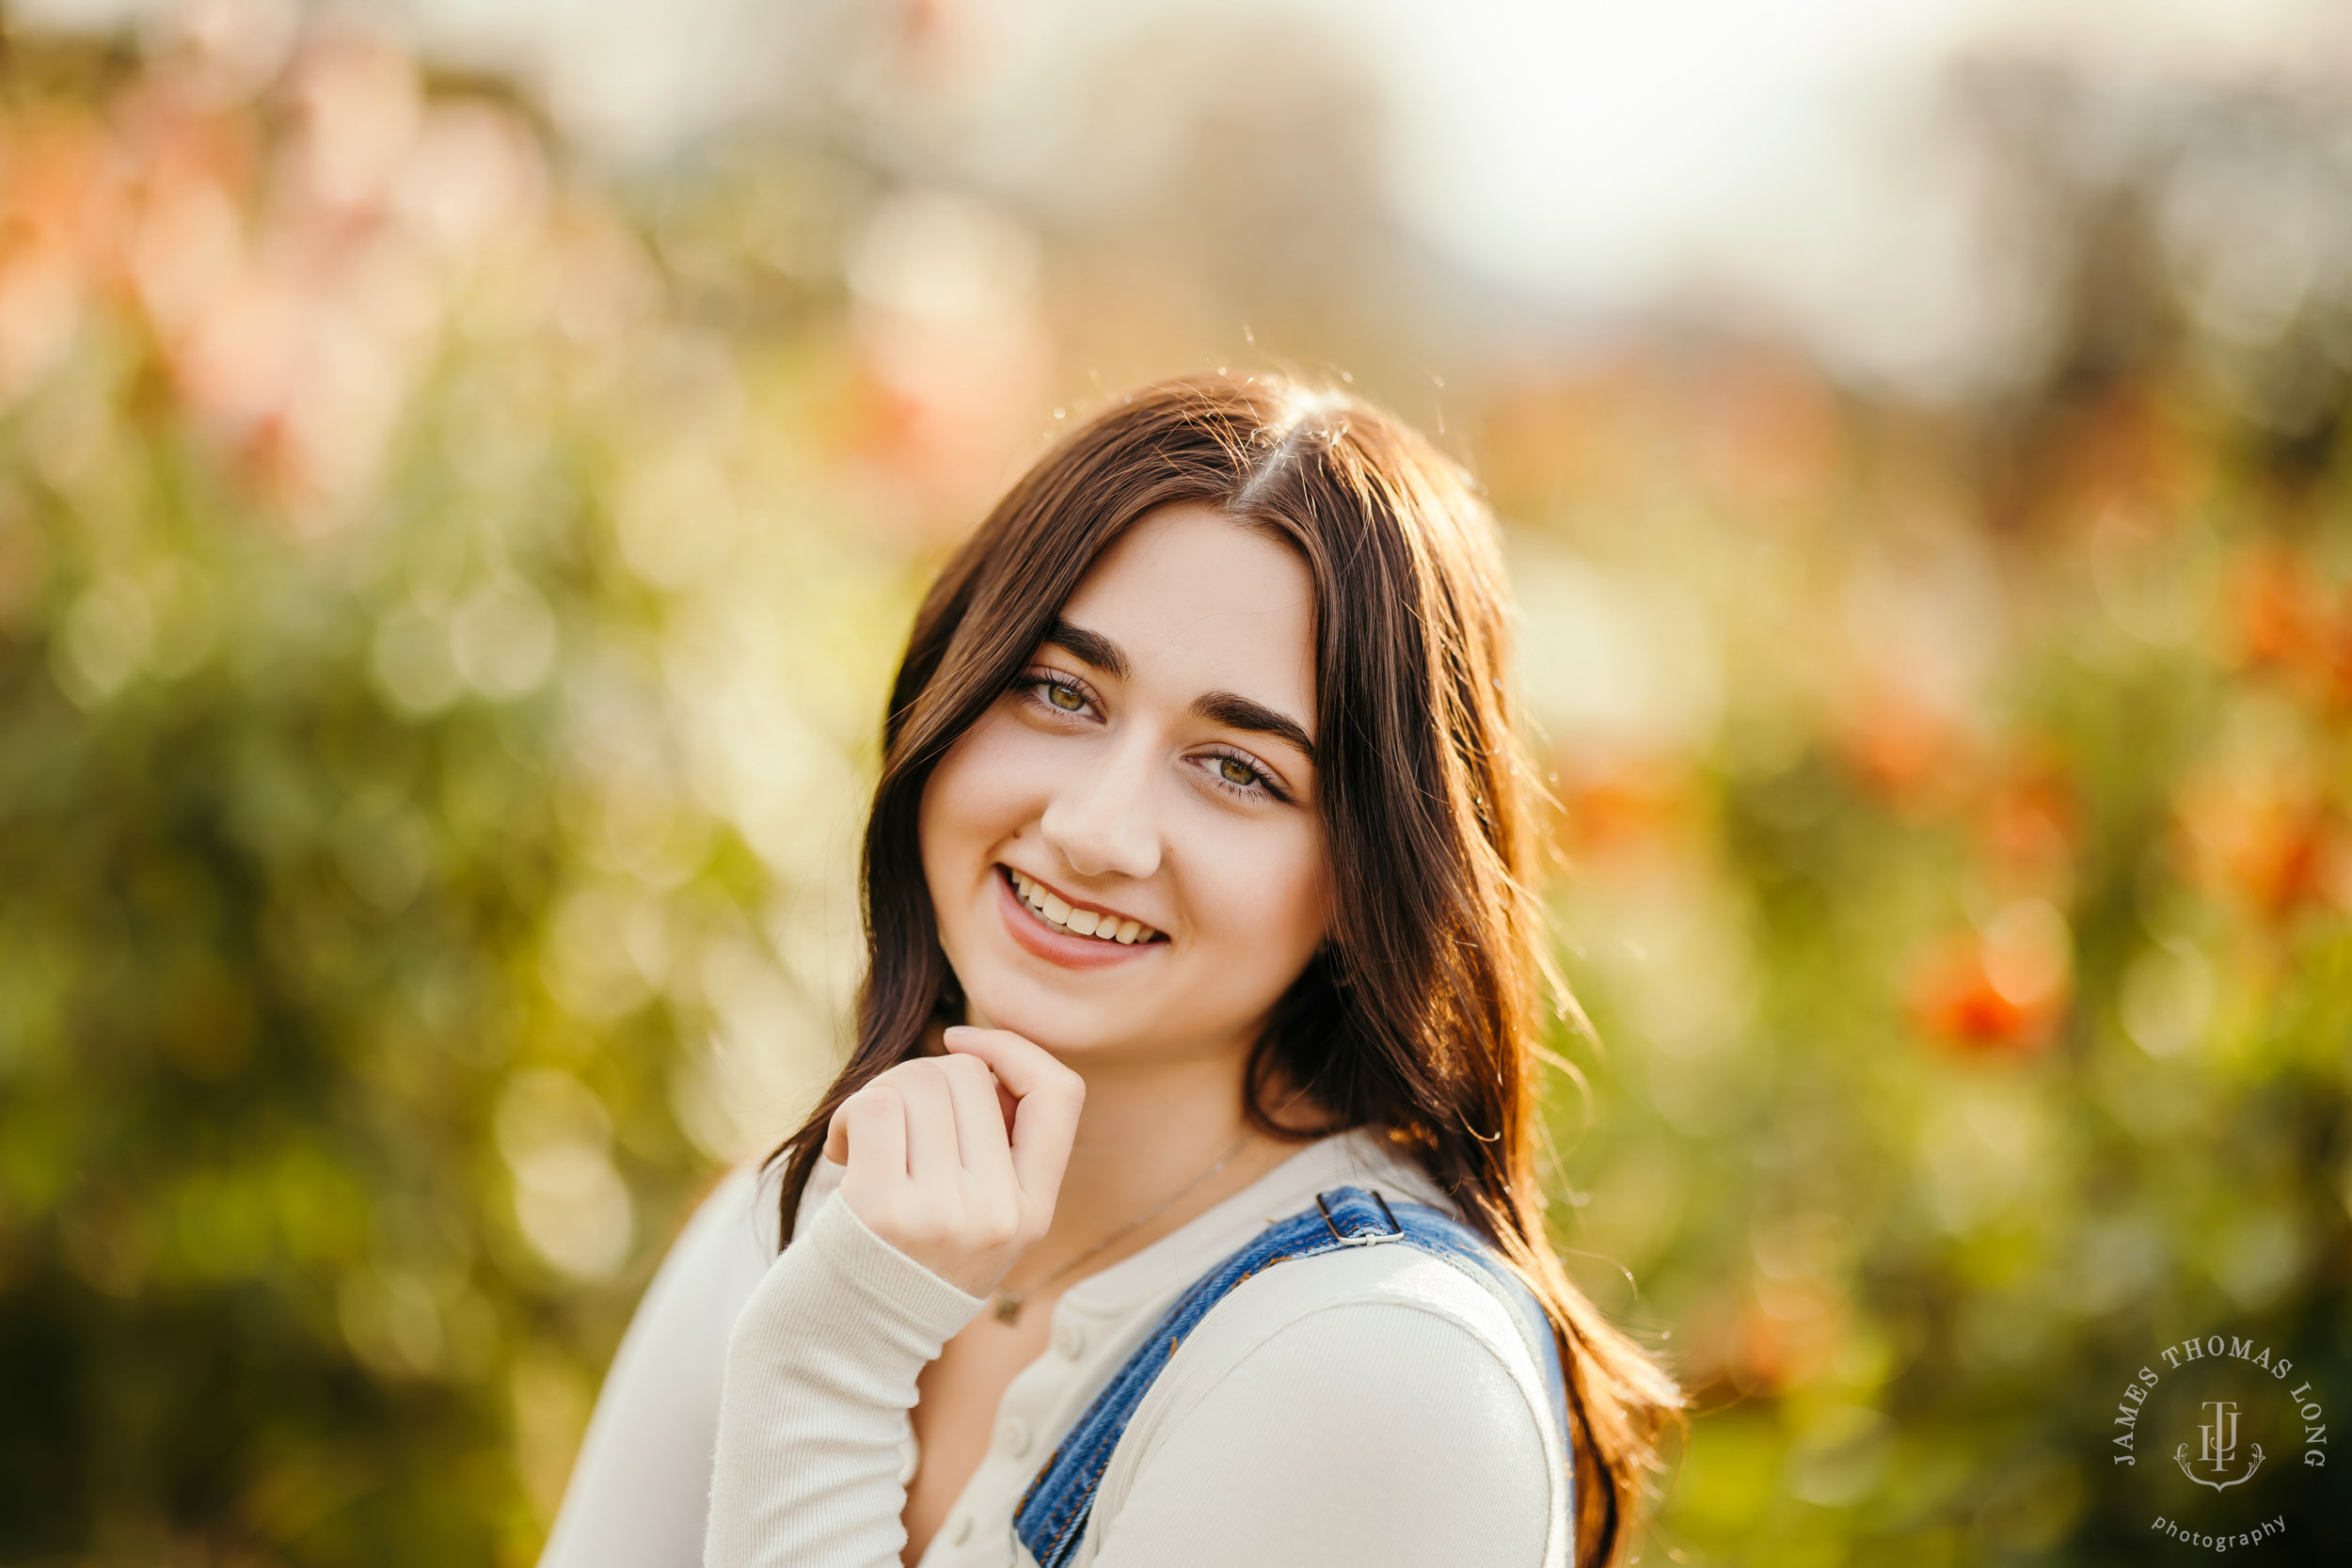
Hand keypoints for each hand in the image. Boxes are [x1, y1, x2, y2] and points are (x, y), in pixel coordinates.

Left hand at [822, 1026, 1084, 1296]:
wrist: (842, 1348)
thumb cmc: (903, 1265)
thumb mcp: (979, 1223)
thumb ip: (996, 1151)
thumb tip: (979, 1055)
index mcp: (1033, 1211)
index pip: (1060, 1093)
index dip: (1013, 1049)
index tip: (964, 1043)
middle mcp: (998, 1213)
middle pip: (968, 1076)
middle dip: (919, 1076)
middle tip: (891, 1119)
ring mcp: (944, 1214)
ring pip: (919, 1083)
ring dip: (878, 1094)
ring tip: (864, 1139)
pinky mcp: (883, 1211)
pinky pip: (875, 1107)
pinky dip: (849, 1114)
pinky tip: (843, 1151)